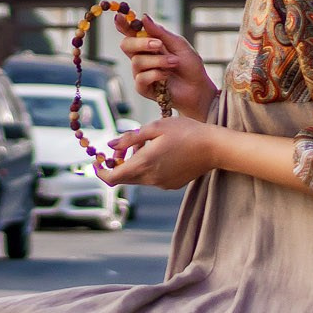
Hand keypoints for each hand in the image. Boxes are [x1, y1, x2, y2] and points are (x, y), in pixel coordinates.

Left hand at [95, 116, 226, 190]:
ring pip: (138, 177)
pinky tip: (161, 152)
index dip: (101, 171)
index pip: (112, 178)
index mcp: (143, 164)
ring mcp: (161, 184)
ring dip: (134, 164)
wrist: (215, 147)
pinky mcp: (171, 185)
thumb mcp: (155, 127)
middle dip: (118, 163)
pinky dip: (148, 168)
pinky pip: (152, 178)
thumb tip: (110, 145)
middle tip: (124, 146)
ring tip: (147, 144)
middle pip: (124, 177)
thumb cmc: (186, 132)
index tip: (98, 162)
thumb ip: (130, 138)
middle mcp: (150, 178)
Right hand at [114, 12, 214, 119]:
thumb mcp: (178, 44)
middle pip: (126, 45)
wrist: (198, 88)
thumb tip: (144, 17)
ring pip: (137, 61)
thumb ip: (160, 32)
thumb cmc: (189, 65)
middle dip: (141, 43)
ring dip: (158, 60)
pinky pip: (141, 78)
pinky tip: (166, 76)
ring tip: (174, 62)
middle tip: (159, 44)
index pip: (131, 32)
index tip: (120, 16)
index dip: (123, 24)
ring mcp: (140, 72)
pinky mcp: (143, 88)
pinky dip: (156, 74)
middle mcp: (141, 56)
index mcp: (148, 44)